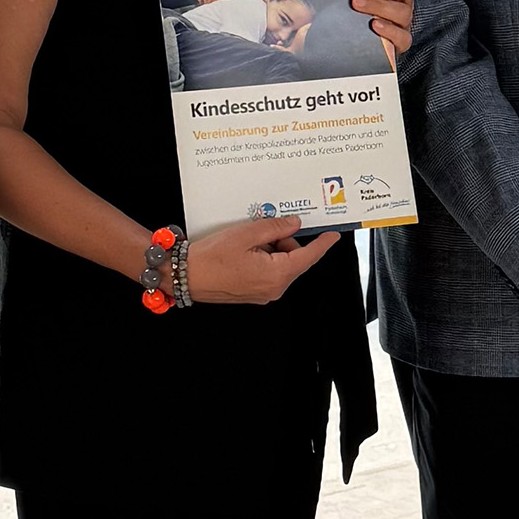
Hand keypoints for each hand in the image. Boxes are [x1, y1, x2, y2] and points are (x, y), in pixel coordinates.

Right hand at [185, 214, 340, 303]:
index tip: (333, 235)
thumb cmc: (210, 258)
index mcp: (276, 275)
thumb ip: (275, 228)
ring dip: (270, 249)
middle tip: (261, 230)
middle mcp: (274, 288)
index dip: (322, 244)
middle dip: (283, 241)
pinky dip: (262, 258)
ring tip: (246, 243)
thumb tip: (294, 224)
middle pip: (293, 258)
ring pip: (281, 264)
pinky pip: (268, 272)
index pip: (309, 256)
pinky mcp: (254, 293)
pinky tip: (244, 252)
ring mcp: (264, 293)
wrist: (185, 276)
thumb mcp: (246, 234)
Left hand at [343, 0, 414, 56]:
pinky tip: (373, 25)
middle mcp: (403, 0)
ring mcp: (403, 21)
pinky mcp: (400, 41)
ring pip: (402, 11)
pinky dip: (389, 30)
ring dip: (378, 5)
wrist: (343, 38)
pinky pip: (402, 37)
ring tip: (355, 3)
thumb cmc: (348, 5)